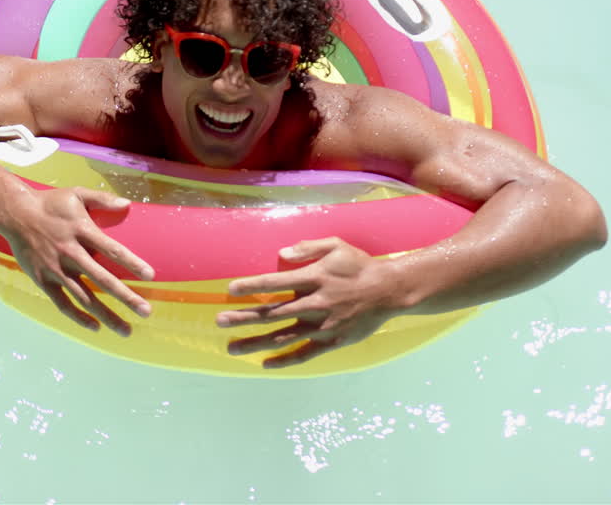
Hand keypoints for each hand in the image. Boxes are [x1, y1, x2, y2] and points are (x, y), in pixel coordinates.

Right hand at [3, 186, 153, 334]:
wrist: (14, 214)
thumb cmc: (49, 203)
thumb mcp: (76, 194)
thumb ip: (102, 199)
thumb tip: (127, 203)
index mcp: (82, 231)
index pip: (112, 250)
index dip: (131, 263)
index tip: (150, 276)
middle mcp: (70, 252)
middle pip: (102, 279)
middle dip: (126, 297)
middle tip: (146, 311)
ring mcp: (56, 269)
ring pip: (85, 298)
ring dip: (106, 315)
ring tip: (126, 330)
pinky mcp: (43, 280)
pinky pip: (63, 303)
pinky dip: (78, 317)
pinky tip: (96, 327)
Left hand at [216, 237, 407, 367]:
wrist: (390, 291)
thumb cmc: (359, 265)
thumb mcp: (336, 246)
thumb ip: (308, 248)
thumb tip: (280, 254)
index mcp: (315, 278)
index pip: (276, 283)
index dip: (253, 286)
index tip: (231, 288)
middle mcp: (316, 303)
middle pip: (273, 313)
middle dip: (244, 317)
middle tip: (220, 321)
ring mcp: (323, 326)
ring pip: (284, 337)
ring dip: (256, 343)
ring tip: (232, 348)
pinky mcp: (332, 342)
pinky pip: (305, 354)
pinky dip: (284, 360)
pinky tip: (265, 365)